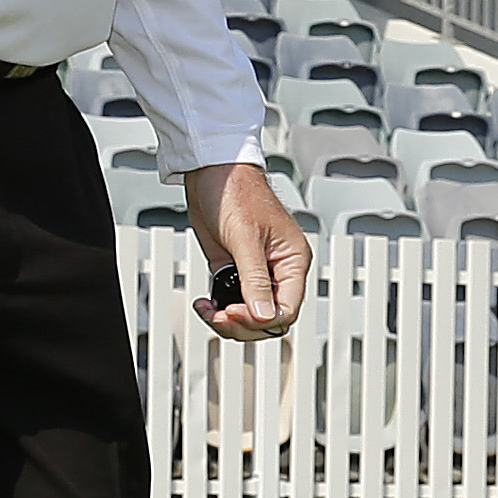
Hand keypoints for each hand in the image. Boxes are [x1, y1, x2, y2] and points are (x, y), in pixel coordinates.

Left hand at [184, 159, 308, 341]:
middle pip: (268, 318)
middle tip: (219, 315)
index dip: (261, 319)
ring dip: (228, 320)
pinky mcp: (234, 270)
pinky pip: (232, 302)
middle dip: (242, 323)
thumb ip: (254, 279)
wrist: (211, 174)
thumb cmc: (236, 192)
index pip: (288, 308)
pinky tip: (206, 304)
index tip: (236, 312)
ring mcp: (255, 272)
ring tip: (209, 311)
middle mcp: (277, 270)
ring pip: (250, 315)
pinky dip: (219, 309)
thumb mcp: (245, 238)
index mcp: (292, 261)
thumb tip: (262, 314)